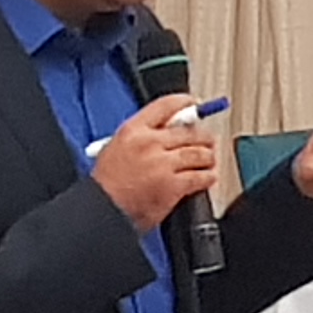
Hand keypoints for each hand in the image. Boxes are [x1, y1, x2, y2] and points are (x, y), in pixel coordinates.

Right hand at [92, 93, 218, 231]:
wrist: (103, 209)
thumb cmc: (107, 184)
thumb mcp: (116, 147)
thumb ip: (142, 135)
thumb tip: (169, 130)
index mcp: (134, 130)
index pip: (167, 106)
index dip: (186, 103)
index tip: (196, 105)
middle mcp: (150, 143)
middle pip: (189, 131)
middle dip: (202, 137)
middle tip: (208, 141)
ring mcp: (162, 164)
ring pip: (198, 153)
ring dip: (208, 157)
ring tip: (209, 160)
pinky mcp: (172, 185)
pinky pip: (199, 176)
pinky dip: (207, 176)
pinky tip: (208, 177)